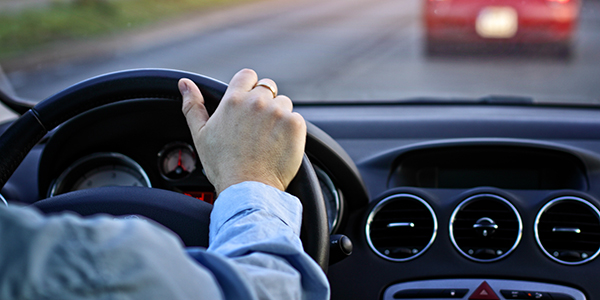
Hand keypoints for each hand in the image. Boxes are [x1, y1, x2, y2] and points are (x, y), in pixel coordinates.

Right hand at [179, 69, 306, 194]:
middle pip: (268, 88)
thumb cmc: (223, 165)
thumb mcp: (200, 134)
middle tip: (258, 127)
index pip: (247, 76)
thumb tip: (184, 83)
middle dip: (265, 103)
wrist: (248, 188)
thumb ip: (193, 105)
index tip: (248, 102)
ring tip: (268, 139)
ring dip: (279, 116)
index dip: (249, 87)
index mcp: (233, 100)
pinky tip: (280, 145)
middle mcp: (257, 102)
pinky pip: (296, 119)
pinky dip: (291, 130)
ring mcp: (278, 112)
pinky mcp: (295, 125)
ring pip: (284, 104)